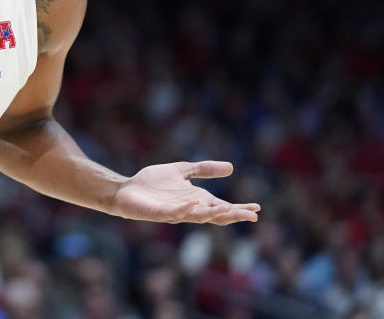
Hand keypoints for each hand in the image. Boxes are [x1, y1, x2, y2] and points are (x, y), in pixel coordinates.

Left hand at [111, 161, 259, 224]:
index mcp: (196, 200)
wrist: (127, 189)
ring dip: (213, 214)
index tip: (257, 208)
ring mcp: (174, 212)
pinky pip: (174, 213)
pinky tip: (194, 204)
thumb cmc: (153, 183)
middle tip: (251, 216)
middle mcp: (189, 209)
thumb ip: (204, 169)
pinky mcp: (158, 213)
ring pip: (197, 217)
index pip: (222, 207)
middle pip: (215, 216)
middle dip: (233, 215)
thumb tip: (231, 167)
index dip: (239, 209)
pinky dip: (184, 209)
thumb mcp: (182, 171)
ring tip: (229, 210)